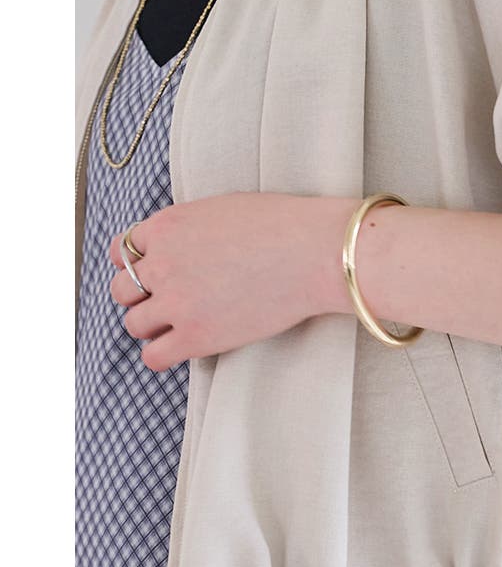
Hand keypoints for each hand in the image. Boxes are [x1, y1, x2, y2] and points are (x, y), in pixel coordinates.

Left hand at [109, 192, 357, 371]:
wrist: (313, 253)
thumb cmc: (283, 226)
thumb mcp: (221, 209)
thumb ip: (189, 229)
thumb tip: (187, 246)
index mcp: (166, 227)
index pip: (123, 252)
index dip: (140, 265)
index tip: (157, 276)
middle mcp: (162, 264)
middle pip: (122, 290)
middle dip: (143, 296)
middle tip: (170, 302)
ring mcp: (176, 302)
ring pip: (134, 324)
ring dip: (152, 326)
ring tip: (180, 326)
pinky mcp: (197, 336)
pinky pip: (153, 357)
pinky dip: (161, 356)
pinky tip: (181, 349)